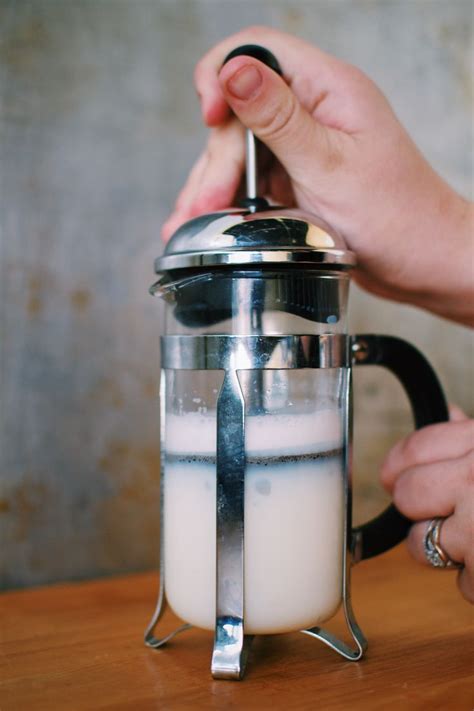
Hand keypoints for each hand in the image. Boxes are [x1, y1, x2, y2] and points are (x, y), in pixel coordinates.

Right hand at [162, 27, 472, 326]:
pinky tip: (206, 223)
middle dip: (218, 158)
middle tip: (206, 206)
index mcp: (328, 89)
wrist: (420, 262)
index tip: (209, 117)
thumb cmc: (394, 216)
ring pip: (239, 149)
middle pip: (240, 111)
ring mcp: (302, 146)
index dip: (223, 75)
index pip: (260, 50)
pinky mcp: (296, 177)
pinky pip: (250, 178)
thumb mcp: (329, 166)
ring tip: (189, 225)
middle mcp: (313, 111)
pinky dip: (227, 200)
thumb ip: (278, 118)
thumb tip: (233, 70)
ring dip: (212, 184)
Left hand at [381, 406, 473, 602]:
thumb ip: (473, 437)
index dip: (398, 467)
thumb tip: (448, 413)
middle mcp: (473, 480)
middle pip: (406, 496)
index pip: (414, 449)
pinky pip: (461, 585)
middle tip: (449, 510)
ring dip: (444, 549)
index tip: (395, 477)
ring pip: (421, 545)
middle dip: (419, 508)